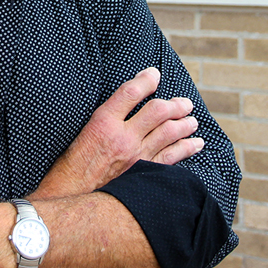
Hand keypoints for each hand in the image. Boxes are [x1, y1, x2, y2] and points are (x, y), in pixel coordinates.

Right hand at [30, 67, 202, 199]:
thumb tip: (128, 98)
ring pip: (169, 133)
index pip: (130, 93)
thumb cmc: (74, 161)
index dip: (145, 80)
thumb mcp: (84, 130)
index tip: (154, 74)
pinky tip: (195, 144)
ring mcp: (136, 156)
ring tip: (192, 121)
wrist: (72, 193)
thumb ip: (106, 114)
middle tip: (185, 103)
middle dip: (175, 104)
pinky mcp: (143, 173)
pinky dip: (186, 148)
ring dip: (184, 124)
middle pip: (157, 112)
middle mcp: (123, 138)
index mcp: (104, 122)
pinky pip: (171, 157)